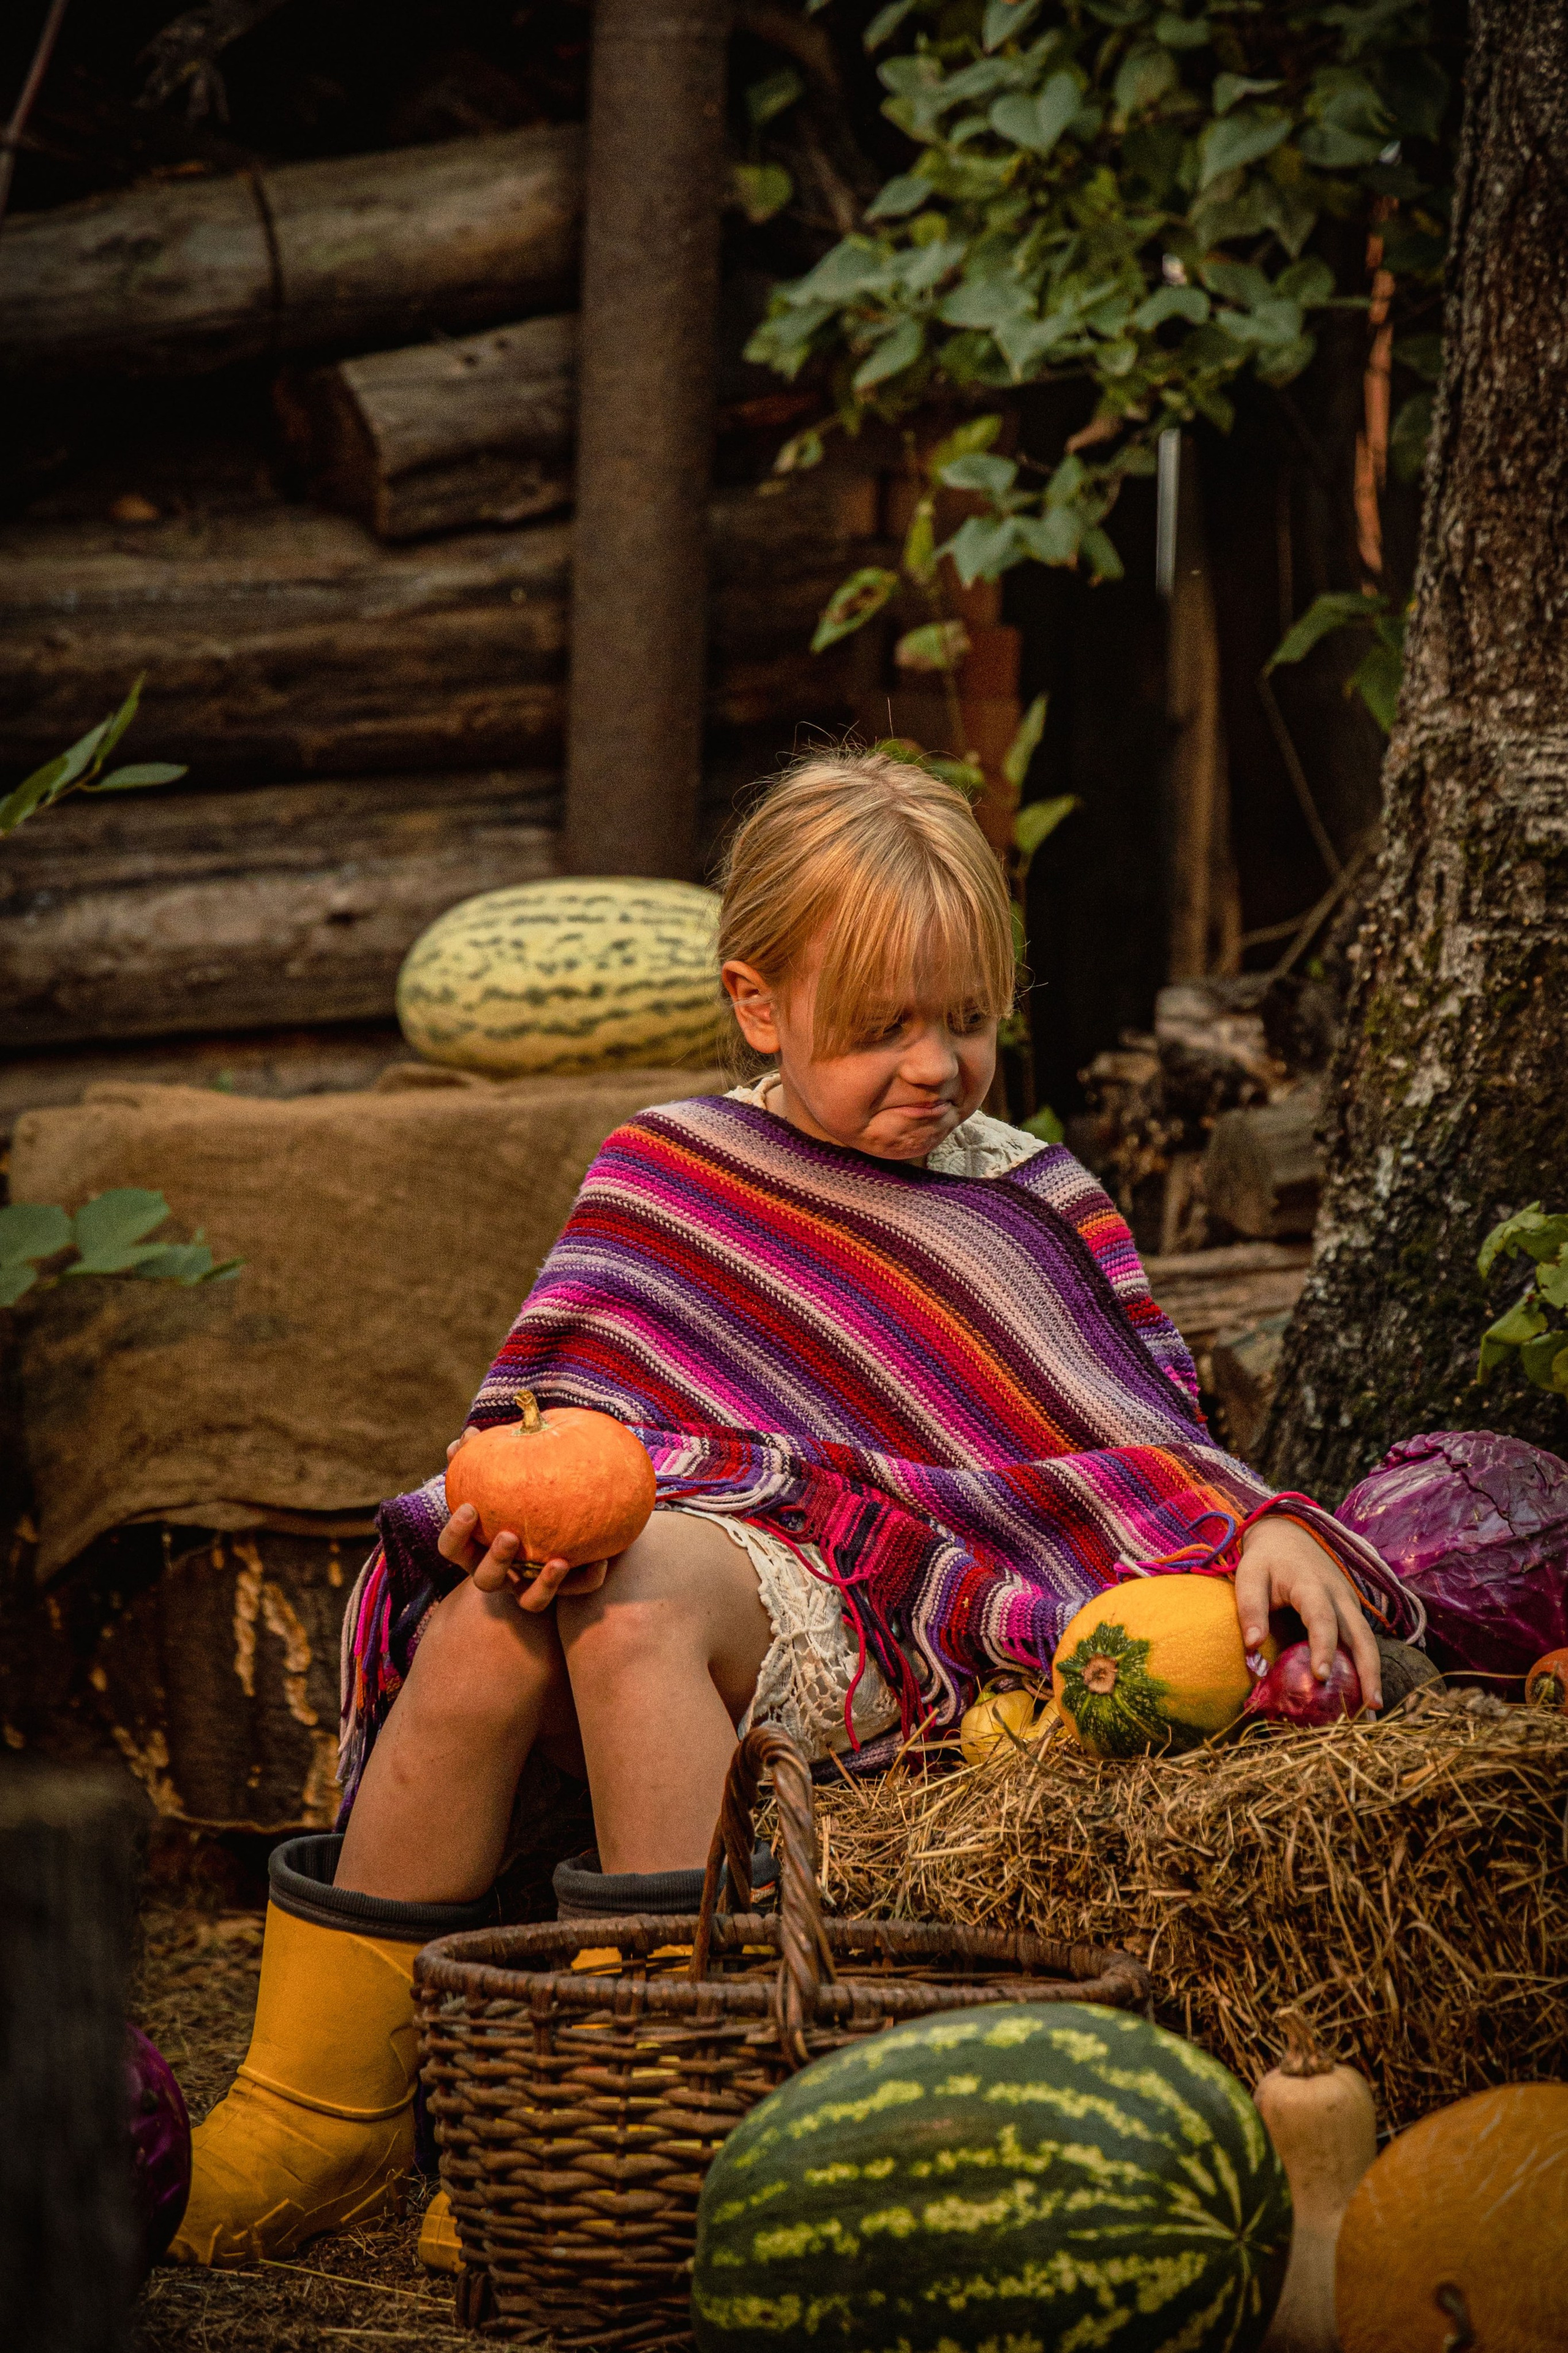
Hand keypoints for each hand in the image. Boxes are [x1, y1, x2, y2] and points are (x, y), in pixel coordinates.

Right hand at [439, 1429, 610, 1613]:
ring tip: (557, 1560)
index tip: (469, 1507)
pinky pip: (576, 1592)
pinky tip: (603, 1560)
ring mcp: (530, 1588)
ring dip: (544, 1583)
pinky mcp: (563, 1591)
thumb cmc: (513, 1502)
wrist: (551, 1541)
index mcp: (476, 1550)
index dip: (455, 1533)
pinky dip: (587, 1578)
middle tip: (510, 1535)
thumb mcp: (497, 1484)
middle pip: (486, 1580)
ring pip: (530, 1600)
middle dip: (496, 1560)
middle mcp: (500, 1574)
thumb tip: (469, 1435)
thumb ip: (482, 1459)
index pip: (452, 1549)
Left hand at [1235, 1515, 1382, 1709]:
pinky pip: (1363, 1639)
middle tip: (1370, 1705)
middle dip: (1367, 1669)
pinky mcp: (1351, 1610)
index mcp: (1311, 1584)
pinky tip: (1364, 1691)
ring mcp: (1349, 1602)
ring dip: (1374, 1672)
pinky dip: (1367, 1664)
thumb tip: (1253, 1647)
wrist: (1287, 1533)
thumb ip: (1250, 1609)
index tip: (1322, 1675)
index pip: (1321, 1618)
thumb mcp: (1249, 1576)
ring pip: (1368, 1639)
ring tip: (1375, 1707)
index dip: (1323, 1646)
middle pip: (1360, 1634)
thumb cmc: (1265, 1560)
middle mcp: (1338, 1594)